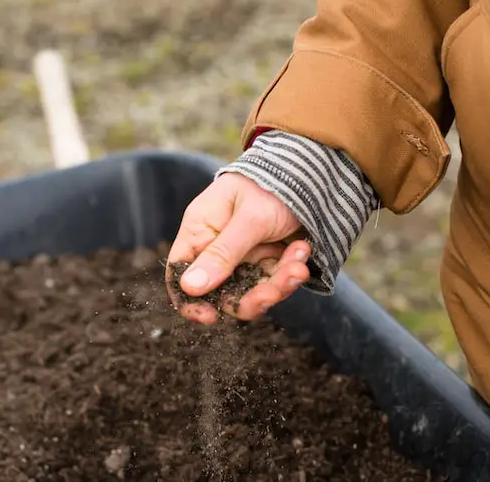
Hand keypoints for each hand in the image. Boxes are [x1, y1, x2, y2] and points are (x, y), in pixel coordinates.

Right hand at [165, 173, 311, 323]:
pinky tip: (302, 250)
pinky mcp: (268, 259)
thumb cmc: (270, 185)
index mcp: (200, 230)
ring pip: (252, 290)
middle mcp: (218, 246)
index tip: (210, 317)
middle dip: (250, 297)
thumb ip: (222, 253)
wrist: (309, 171)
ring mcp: (244, 255)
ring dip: (278, 284)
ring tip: (298, 267)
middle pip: (222, 291)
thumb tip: (189, 288)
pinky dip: (291, 270)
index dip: (189, 300)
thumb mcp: (249, 219)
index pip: (180, 272)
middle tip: (273, 292)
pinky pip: (274, 280)